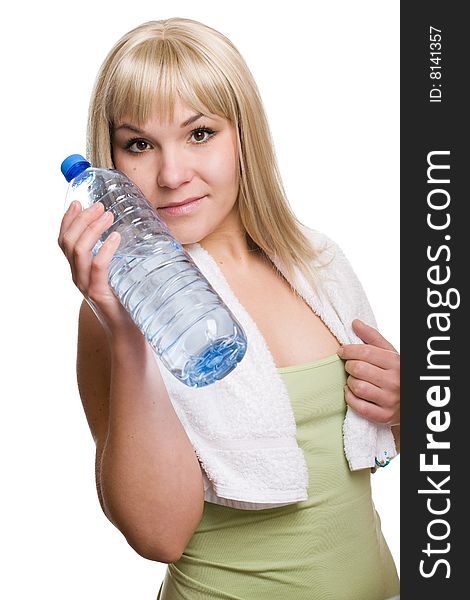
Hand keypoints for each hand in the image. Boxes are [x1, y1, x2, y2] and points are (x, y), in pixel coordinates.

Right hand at [57, 200, 134, 335]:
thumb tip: (133, 233)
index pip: (64, 241)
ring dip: (93, 229)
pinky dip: (105, 249)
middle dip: (82, 219)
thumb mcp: (118, 274)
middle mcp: (78, 276)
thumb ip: (117, 258)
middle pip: (68, 241)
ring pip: (78, 251)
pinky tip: (116, 237)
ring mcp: (86, 285)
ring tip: (108, 216)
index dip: (68, 220)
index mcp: (79, 270)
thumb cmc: (126, 301)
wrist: (128, 332)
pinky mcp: (99, 293)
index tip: (78, 202)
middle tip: (100, 207)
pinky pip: (97, 267)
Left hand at [338, 319, 399, 425]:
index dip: (349, 350)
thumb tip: (355, 323)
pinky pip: (358, 405)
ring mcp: (389, 400)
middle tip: (349, 366)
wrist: (409, 401)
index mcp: (396, 363)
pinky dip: (350, 398)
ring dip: (349, 382)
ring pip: (357, 387)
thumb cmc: (396, 374)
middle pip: (358, 369)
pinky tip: (352, 392)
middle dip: (349, 365)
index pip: (366, 352)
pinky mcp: (383, 416)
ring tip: (352, 379)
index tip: (342, 351)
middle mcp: (394, 382)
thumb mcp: (389, 354)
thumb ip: (372, 337)